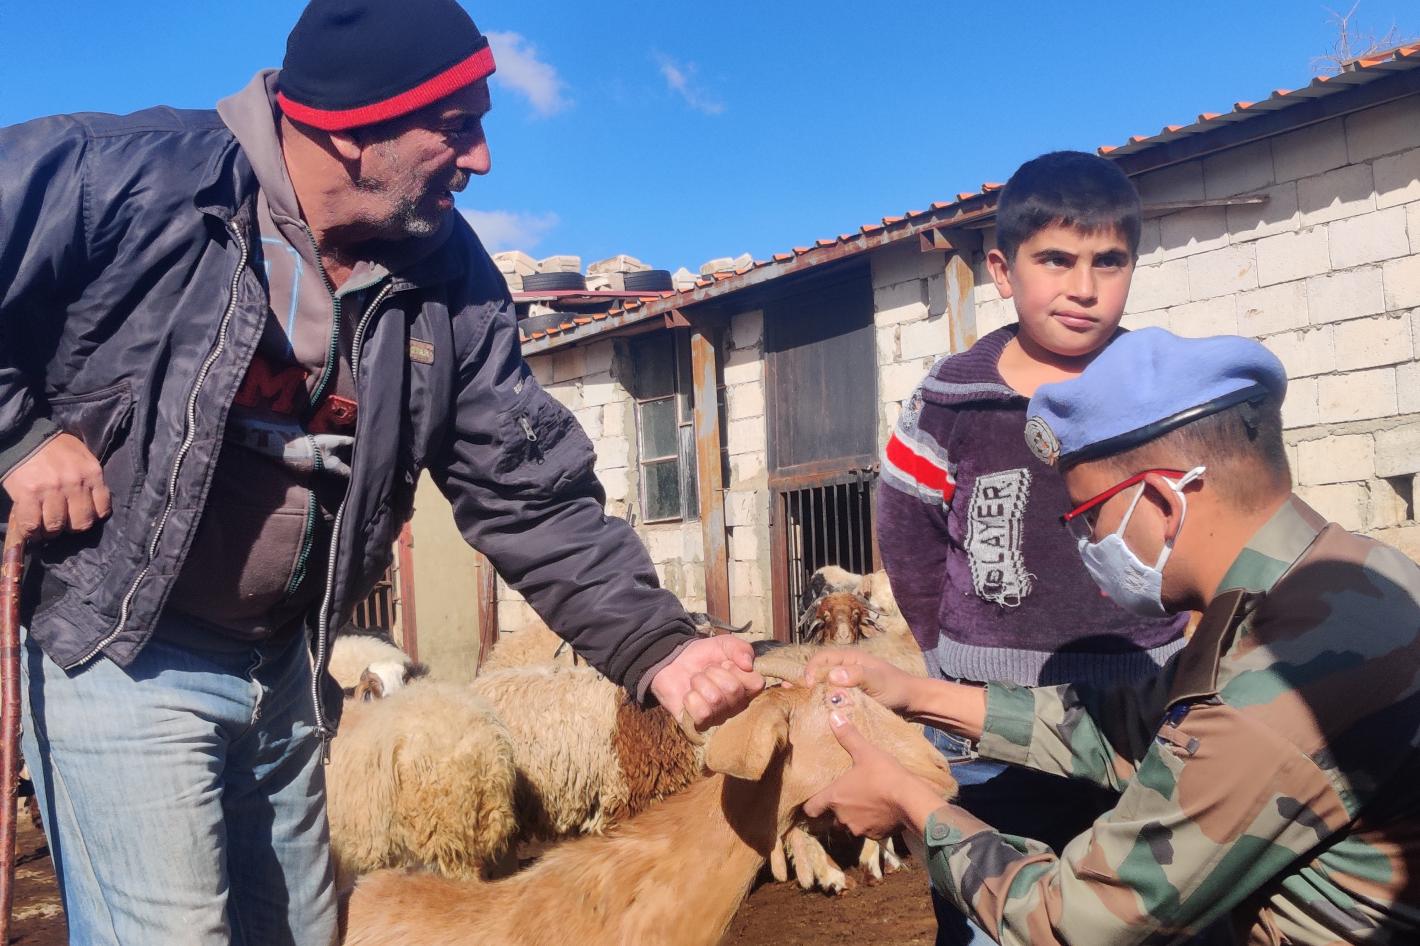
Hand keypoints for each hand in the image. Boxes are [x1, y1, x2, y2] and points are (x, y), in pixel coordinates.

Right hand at [2, 432, 110, 540]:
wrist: (25, 436)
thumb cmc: (55, 448)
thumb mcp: (82, 457)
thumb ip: (90, 479)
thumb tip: (94, 505)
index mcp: (92, 473)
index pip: (102, 510)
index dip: (91, 518)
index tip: (80, 517)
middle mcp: (75, 483)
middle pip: (81, 523)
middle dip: (71, 528)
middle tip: (62, 523)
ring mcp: (51, 489)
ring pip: (56, 527)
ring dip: (50, 532)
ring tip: (44, 527)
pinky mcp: (28, 494)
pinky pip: (33, 525)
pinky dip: (32, 532)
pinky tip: (32, 528)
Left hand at [650, 634, 764, 730]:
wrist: (674, 661)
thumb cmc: (704, 656)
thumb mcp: (725, 644)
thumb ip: (741, 648)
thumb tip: (748, 665)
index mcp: (747, 688)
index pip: (757, 684)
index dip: (737, 670)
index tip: (726, 664)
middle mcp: (736, 707)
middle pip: (733, 690)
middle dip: (714, 672)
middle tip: (707, 671)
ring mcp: (718, 718)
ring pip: (715, 700)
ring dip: (700, 682)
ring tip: (696, 681)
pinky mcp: (699, 725)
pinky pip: (702, 713)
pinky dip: (691, 698)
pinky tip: (689, 694)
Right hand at [803, 649, 917, 713]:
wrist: (913, 702)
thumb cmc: (896, 688)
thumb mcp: (877, 681)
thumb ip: (857, 676)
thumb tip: (832, 675)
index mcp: (850, 658)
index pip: (822, 658)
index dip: (811, 669)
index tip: (806, 685)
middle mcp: (846, 667)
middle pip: (818, 670)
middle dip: (803, 679)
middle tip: (789, 691)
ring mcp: (847, 682)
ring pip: (823, 683)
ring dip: (810, 690)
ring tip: (795, 700)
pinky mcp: (850, 695)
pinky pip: (831, 695)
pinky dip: (821, 700)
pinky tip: (812, 709)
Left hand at [803, 705, 946, 838]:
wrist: (911, 800)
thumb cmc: (883, 774)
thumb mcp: (865, 752)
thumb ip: (848, 735)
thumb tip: (833, 714)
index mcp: (834, 797)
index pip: (811, 809)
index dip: (812, 805)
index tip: (815, 801)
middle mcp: (842, 817)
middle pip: (831, 819)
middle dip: (837, 810)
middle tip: (846, 798)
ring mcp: (859, 829)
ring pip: (850, 826)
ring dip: (855, 818)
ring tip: (865, 804)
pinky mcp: (876, 837)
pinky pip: (869, 832)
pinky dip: (872, 824)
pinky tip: (881, 812)